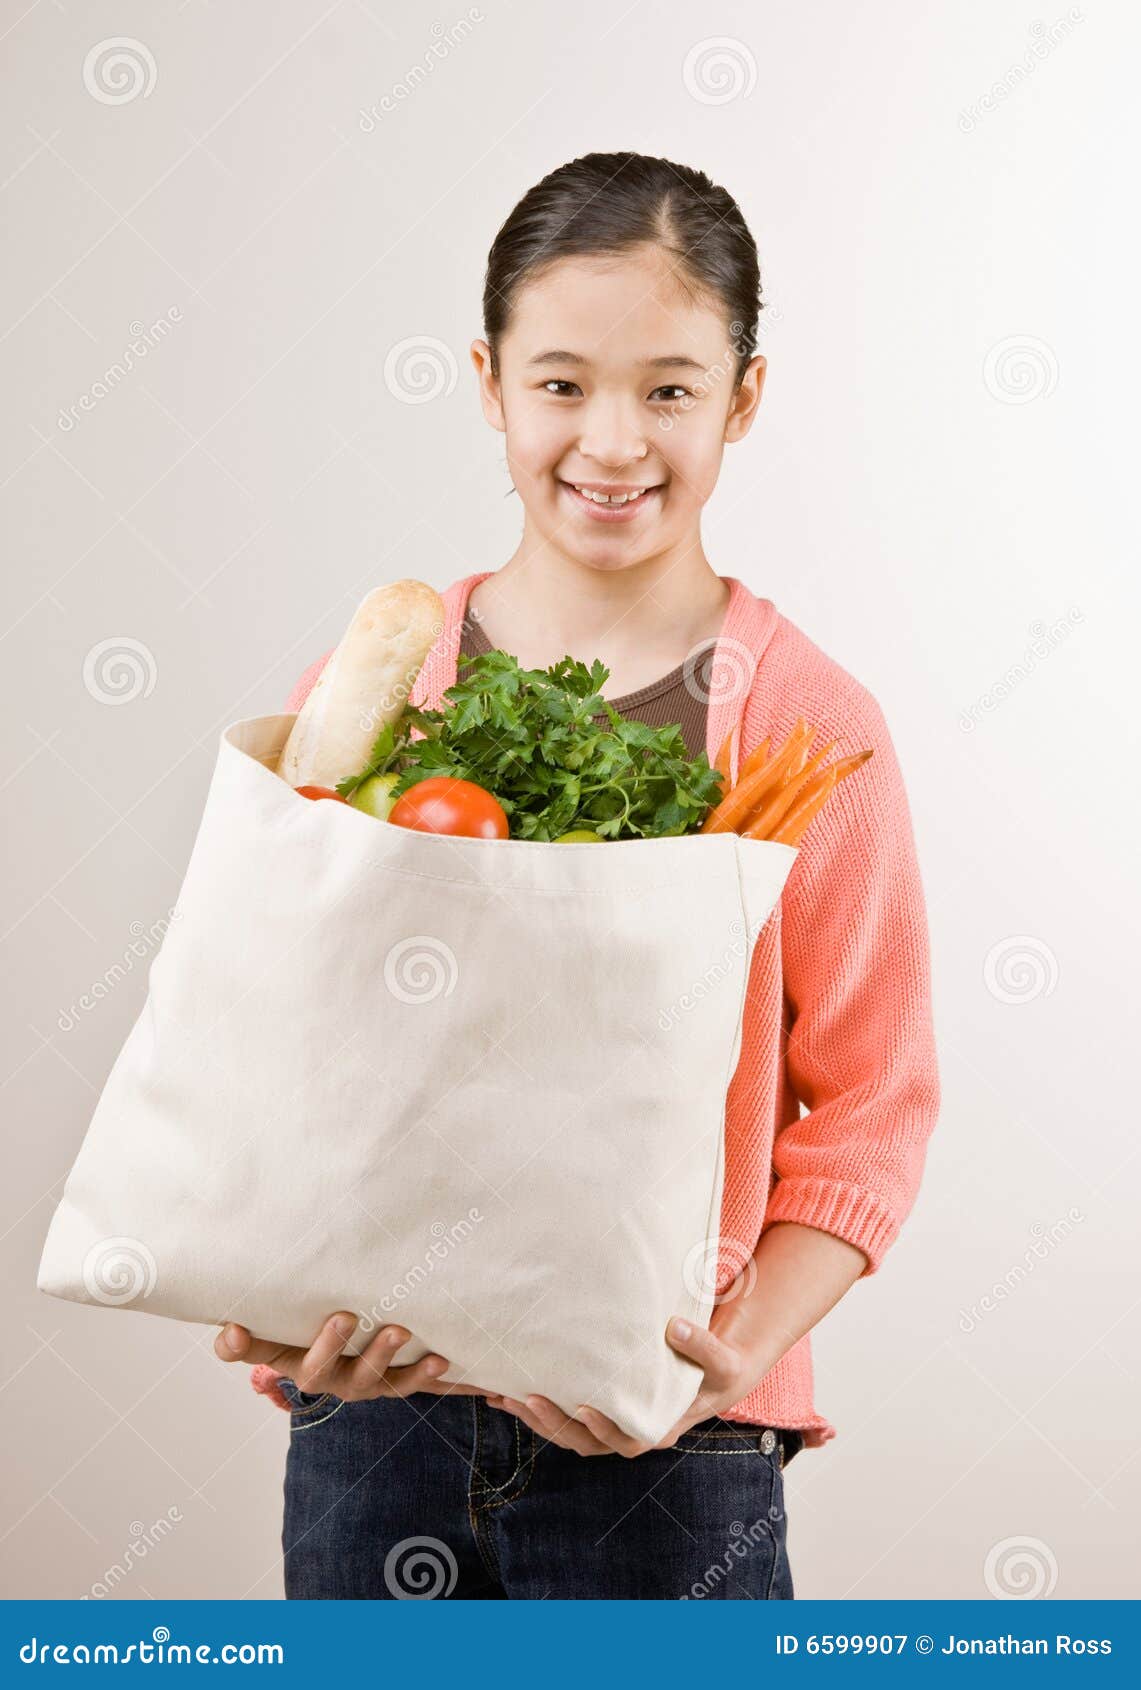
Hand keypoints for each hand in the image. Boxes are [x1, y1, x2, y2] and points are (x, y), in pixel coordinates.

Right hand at [214, 1311, 495, 1402]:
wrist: (356, 1348)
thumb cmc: (315, 1318)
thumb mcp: (291, 1308)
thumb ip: (271, 1297)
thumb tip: (243, 1289)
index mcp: (284, 1353)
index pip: (252, 1352)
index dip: (238, 1347)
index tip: (235, 1328)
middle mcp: (318, 1372)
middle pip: (316, 1371)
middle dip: (330, 1346)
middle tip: (344, 1317)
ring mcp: (355, 1381)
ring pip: (365, 1378)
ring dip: (382, 1356)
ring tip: (399, 1330)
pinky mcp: (388, 1383)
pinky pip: (406, 1384)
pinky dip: (423, 1374)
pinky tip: (439, 1359)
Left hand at [485, 1309, 764, 1457]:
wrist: (712, 1372)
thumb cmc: (718, 1368)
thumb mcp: (723, 1360)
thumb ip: (703, 1345)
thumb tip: (672, 1326)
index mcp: (658, 1427)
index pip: (625, 1440)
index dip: (603, 1429)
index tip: (582, 1406)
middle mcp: (630, 1432)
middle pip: (586, 1443)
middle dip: (554, 1423)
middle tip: (526, 1398)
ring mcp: (610, 1423)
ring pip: (567, 1433)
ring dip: (535, 1418)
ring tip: (504, 1396)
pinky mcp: (596, 1407)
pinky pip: (561, 1415)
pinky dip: (535, 1406)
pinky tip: (508, 1390)